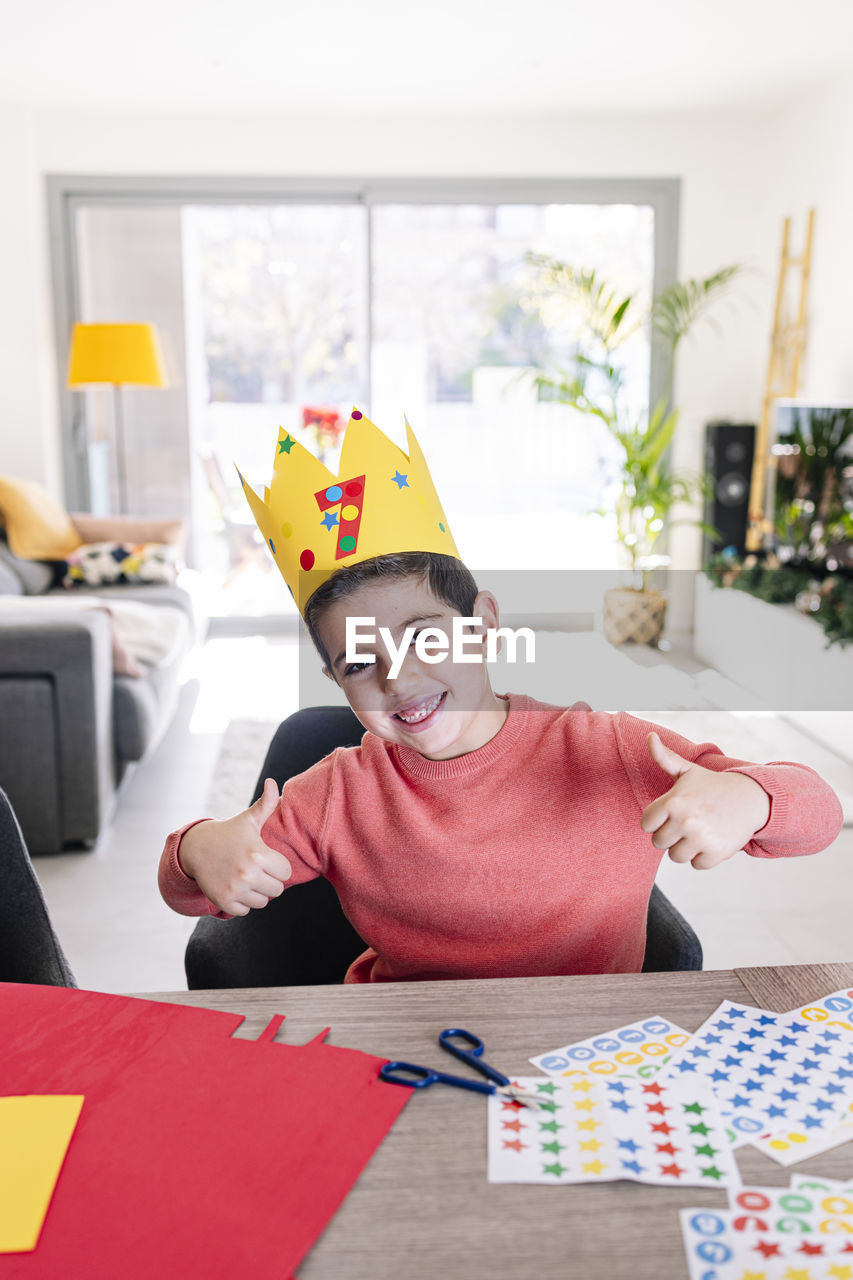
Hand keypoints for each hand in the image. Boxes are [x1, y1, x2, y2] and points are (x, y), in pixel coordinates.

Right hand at [178, 778, 291, 914]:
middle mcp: (248, 874)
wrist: (195, 848)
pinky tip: (235, 887)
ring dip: (257, 893)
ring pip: (263, 902)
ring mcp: (235, 889)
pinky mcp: (224, 901)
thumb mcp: (248, 820)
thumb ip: (266, 804)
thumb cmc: (228, 833)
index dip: (278, 866)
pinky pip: (246, 911)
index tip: (267, 859)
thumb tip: (273, 782)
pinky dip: (242, 902)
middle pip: (277, 890)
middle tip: (257, 869)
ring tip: (247, 878)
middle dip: (269, 880)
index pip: (286, 873)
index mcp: (258, 854)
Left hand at [641, 732, 770, 869]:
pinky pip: (697, 865)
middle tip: (689, 823)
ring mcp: (701, 838)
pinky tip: (713, 839)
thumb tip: (649, 737)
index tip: (672, 814)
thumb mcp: (687, 771)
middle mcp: (685, 821)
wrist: (750, 798)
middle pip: (659, 843)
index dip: (658, 821)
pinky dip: (704, 857)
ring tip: (700, 831)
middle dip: (671, 835)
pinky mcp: (716, 853)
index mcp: (672, 802)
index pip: (647, 825)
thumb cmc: (713, 786)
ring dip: (686, 848)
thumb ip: (664, 757)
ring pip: (676, 857)